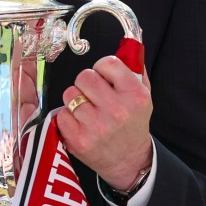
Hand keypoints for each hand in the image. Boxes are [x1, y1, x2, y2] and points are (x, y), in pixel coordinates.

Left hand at [56, 56, 152, 190]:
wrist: (129, 161)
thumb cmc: (133, 125)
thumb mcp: (144, 96)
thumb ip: (135, 70)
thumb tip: (129, 44)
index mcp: (134, 95)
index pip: (107, 63)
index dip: (101, 68)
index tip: (103, 77)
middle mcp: (116, 110)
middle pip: (84, 76)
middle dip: (86, 83)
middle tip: (93, 94)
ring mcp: (96, 126)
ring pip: (70, 94)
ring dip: (75, 99)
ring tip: (87, 109)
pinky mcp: (79, 140)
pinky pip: (61, 114)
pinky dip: (67, 117)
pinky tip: (80, 123)